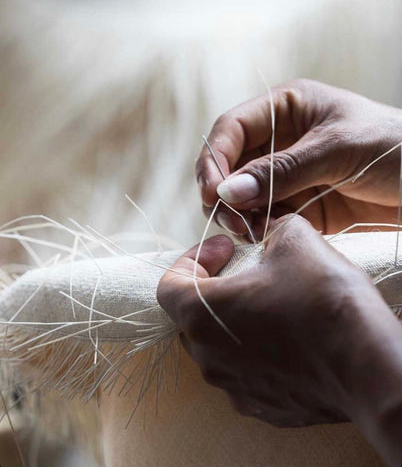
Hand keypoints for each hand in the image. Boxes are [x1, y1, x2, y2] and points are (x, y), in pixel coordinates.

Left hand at [157, 215, 401, 464]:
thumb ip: (269, 227)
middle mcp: (208, 356)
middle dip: (212, 289)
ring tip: (267, 303)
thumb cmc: (323, 299)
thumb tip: (266, 227)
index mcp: (201, 314)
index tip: (225, 249)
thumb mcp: (294, 240)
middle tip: (243, 271)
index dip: (192, 259)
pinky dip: (253, 351)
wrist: (369, 364)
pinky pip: (244, 371)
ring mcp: (232, 386)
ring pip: (217, 346)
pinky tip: (285, 338)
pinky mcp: (260, 406)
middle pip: (191, 316)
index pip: (168, 284)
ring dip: (233, 321)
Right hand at [196, 79, 401, 237]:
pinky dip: (259, 228)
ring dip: (239, 214)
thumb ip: (281, 170)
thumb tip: (228, 191)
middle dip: (223, 192)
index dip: (214, 159)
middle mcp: (279, 141)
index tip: (213, 192)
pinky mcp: (297, 206)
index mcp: (285, 109)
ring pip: (242, 196)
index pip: (231, 129)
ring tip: (251, 231)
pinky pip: (264, 217)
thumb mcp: (337, 149)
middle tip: (231, 220)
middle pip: (229, 165)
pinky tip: (266, 235)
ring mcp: (287, 176)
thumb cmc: (395, 147)